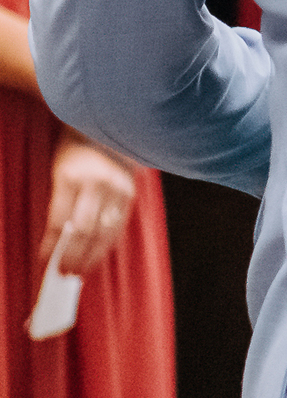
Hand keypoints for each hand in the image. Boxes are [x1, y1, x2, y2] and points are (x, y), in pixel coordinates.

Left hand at [39, 136, 135, 276]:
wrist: (113, 124)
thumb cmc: (80, 147)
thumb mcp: (62, 169)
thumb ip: (60, 201)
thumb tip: (57, 239)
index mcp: (71, 174)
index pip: (59, 219)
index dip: (52, 244)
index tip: (45, 260)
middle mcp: (96, 181)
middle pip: (82, 229)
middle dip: (72, 255)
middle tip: (64, 273)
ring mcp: (116, 187)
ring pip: (102, 231)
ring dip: (91, 255)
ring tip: (80, 270)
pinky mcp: (130, 192)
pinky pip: (118, 224)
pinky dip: (108, 243)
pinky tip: (99, 253)